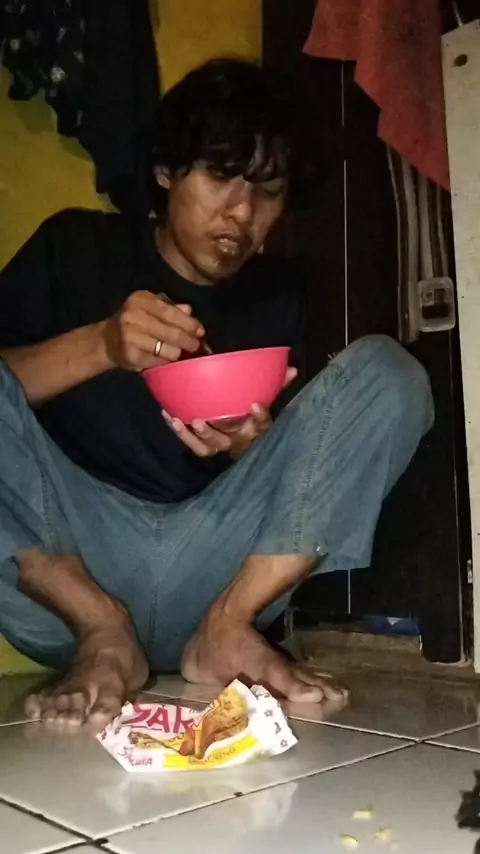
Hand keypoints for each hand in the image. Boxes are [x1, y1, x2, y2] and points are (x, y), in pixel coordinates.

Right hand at [102, 291, 204, 371]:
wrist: (108, 341)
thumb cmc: (135, 323)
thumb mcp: (149, 308)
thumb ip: (170, 308)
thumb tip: (190, 311)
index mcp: (140, 300)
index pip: (171, 312)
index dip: (189, 323)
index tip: (200, 331)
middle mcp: (133, 316)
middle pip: (172, 332)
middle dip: (189, 341)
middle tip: (196, 346)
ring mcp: (130, 337)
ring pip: (168, 350)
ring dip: (178, 353)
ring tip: (180, 353)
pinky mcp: (130, 355)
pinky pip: (158, 362)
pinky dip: (165, 362)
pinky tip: (164, 359)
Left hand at [162, 367, 296, 458]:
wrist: (244, 445)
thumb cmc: (253, 416)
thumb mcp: (267, 401)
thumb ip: (278, 385)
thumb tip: (293, 368)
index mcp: (257, 427)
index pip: (262, 423)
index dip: (259, 416)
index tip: (255, 405)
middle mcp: (239, 439)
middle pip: (230, 436)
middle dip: (217, 428)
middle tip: (203, 419)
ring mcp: (221, 445)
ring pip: (208, 444)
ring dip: (193, 433)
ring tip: (180, 419)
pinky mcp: (206, 448)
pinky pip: (193, 445)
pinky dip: (181, 433)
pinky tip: (170, 416)